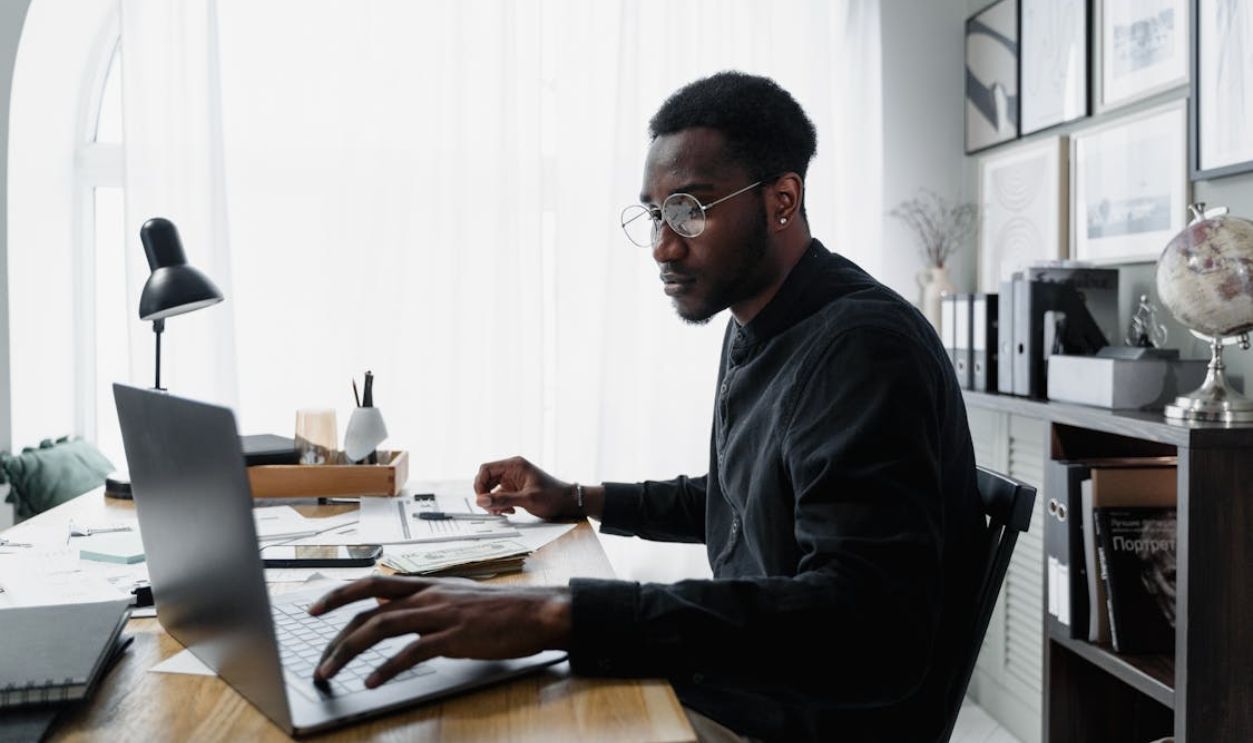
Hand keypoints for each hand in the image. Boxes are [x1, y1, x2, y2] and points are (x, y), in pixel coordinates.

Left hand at [309, 575, 570, 688]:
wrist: (538, 612)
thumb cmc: (503, 610)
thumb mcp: (457, 598)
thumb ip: (425, 602)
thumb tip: (392, 606)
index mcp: (428, 586)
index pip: (373, 583)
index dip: (340, 594)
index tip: (316, 608)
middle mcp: (428, 596)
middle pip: (368, 607)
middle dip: (336, 631)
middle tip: (318, 657)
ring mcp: (440, 615)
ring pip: (381, 628)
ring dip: (349, 652)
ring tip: (331, 673)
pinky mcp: (454, 638)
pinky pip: (412, 653)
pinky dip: (387, 668)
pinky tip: (373, 682)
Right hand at [473, 456, 575, 518]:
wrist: (568, 502)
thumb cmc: (552, 497)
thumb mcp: (527, 499)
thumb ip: (503, 500)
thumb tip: (480, 501)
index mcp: (514, 465)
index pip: (486, 469)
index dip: (480, 484)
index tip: (482, 500)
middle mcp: (511, 470)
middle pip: (486, 479)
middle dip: (485, 495)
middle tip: (491, 509)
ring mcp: (512, 479)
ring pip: (491, 489)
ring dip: (493, 501)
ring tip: (502, 511)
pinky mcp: (514, 489)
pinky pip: (499, 495)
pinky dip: (500, 504)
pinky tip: (509, 511)